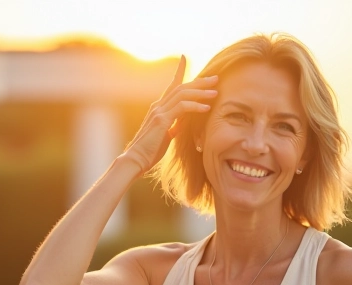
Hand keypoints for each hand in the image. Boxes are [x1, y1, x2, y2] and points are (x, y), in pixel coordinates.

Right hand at [120, 56, 217, 173]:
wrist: (135, 160)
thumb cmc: (149, 151)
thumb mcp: (165, 135)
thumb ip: (173, 126)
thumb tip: (181, 124)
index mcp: (159, 108)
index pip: (171, 85)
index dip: (179, 71)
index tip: (185, 58)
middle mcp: (158, 106)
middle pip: (181, 86)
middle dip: (199, 81)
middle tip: (215, 77)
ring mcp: (159, 112)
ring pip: (182, 94)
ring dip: (201, 92)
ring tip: (215, 92)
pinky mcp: (162, 120)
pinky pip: (181, 108)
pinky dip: (195, 106)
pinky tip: (206, 107)